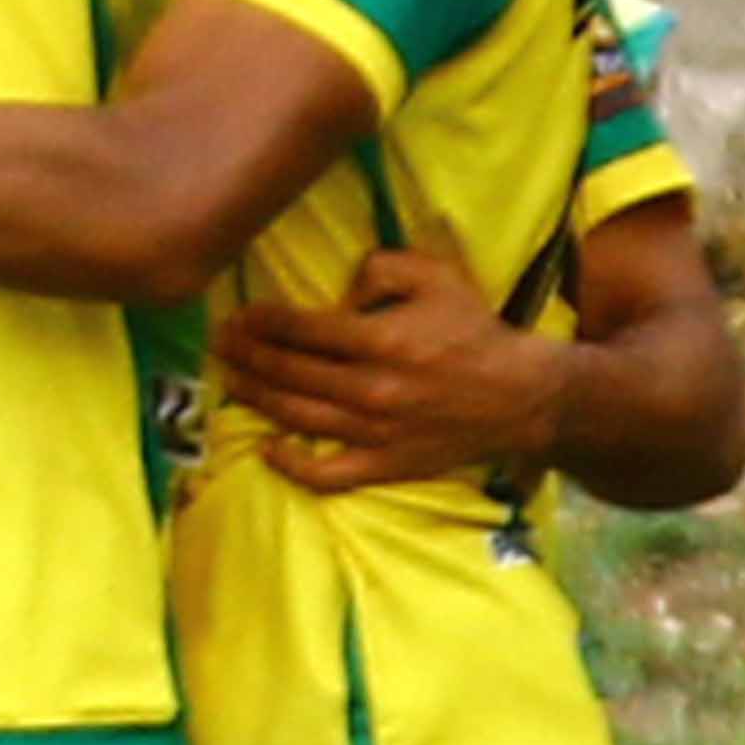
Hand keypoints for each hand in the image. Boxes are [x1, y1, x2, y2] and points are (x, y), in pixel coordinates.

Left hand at [207, 240, 563, 499]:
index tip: (242, 314)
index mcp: (382, 340)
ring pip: (297, 417)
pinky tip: (267, 448)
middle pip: (290, 372)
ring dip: (257, 397)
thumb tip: (341, 294)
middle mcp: (371, 389)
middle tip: (223, 342)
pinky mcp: (384, 466)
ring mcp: (375, 433)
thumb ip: (382, 269)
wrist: (521, 396)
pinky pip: (327, 475)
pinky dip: (292, 465)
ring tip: (232, 379)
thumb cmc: (475, 331)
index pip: (303, 330)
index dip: (264, 321)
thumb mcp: (436, 276)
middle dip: (248, 354)